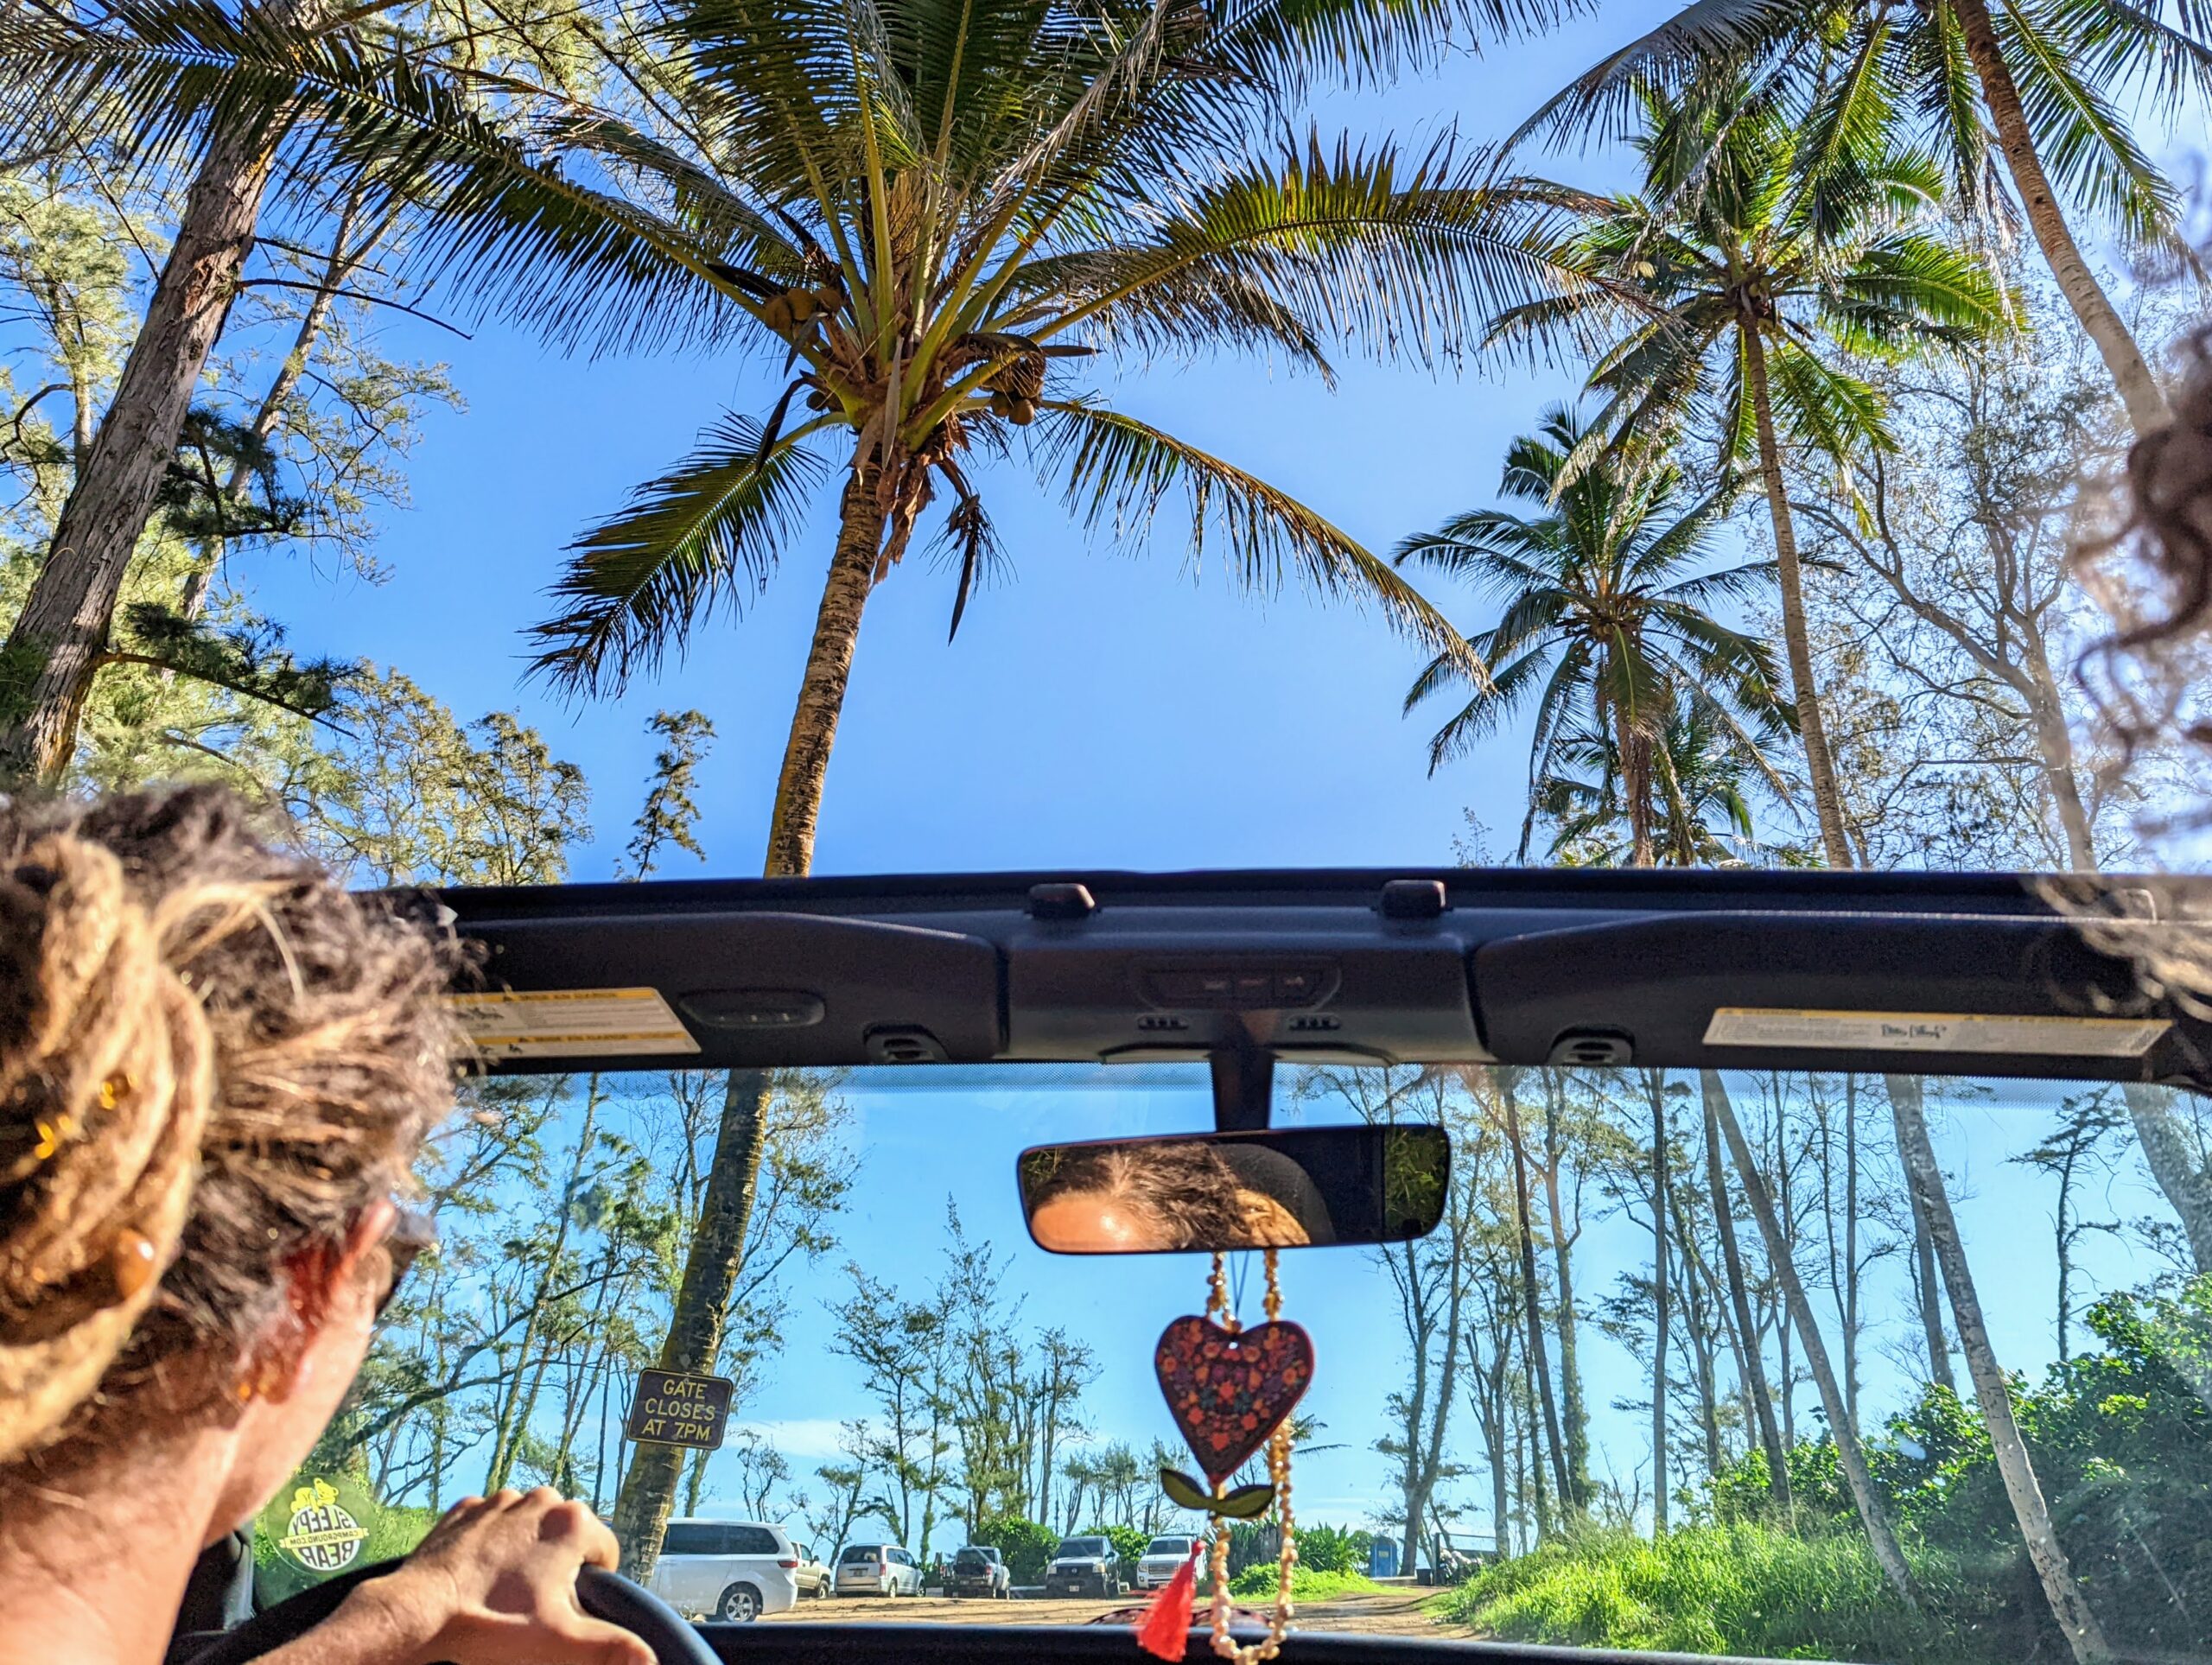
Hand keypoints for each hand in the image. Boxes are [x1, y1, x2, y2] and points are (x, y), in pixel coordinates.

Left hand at [337, 1488, 655, 1664]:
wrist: (416, 1614)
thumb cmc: (490, 1626)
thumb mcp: (561, 1644)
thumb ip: (613, 1649)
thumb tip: (651, 1660)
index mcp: (571, 1523)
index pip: (606, 1553)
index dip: (593, 1586)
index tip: (566, 1611)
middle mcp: (540, 1499)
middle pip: (566, 1537)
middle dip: (557, 1567)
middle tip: (532, 1608)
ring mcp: (499, 1501)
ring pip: (529, 1530)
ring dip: (524, 1555)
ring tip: (502, 1596)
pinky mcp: (465, 1511)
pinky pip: (491, 1527)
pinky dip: (489, 1549)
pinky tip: (477, 1580)